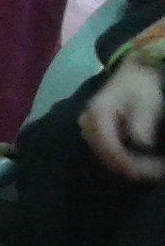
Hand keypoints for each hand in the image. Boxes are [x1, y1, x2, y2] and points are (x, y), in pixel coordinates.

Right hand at [81, 57, 163, 181]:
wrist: (132, 74)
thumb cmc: (140, 86)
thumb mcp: (146, 102)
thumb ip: (141, 124)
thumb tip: (142, 146)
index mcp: (97, 116)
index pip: (111, 150)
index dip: (134, 165)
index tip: (157, 169)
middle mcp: (87, 125)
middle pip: (107, 157)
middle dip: (134, 169)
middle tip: (159, 171)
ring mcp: (88, 129)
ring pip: (106, 158)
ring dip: (130, 167)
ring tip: (153, 168)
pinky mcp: (94, 133)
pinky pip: (107, 153)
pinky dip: (125, 160)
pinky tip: (142, 160)